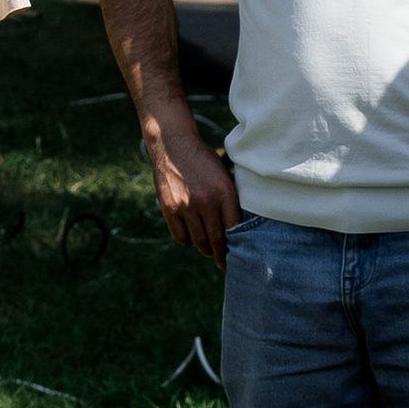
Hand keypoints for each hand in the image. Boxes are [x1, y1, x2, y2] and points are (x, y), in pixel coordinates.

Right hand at [142, 114, 241, 262]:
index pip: (234, 227)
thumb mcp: (223, 174)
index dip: (237, 244)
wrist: (173, 145)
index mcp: (224, 191)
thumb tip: (237, 227)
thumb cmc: (203, 160)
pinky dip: (187, 241)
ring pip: (198, 240)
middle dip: (221, 254)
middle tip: (224, 262)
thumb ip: (229, 198)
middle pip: (216, 238)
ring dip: (204, 249)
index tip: (239, 254)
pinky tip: (191, 237)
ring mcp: (186, 205)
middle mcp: (206, 200)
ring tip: (208, 250)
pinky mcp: (169, 208)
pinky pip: (180, 236)